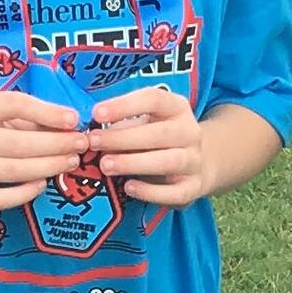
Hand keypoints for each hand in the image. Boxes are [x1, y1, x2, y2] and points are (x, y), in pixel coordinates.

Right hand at [0, 88, 84, 210]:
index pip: (14, 105)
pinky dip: (28, 191)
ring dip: (49, 166)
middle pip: (18, 142)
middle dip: (56, 144)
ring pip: (15, 170)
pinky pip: (4, 197)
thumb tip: (68, 124)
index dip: (47, 112)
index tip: (73, 119)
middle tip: (81, 144)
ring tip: (70, 161)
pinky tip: (43, 182)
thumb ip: (26, 119)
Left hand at [90, 83, 216, 205]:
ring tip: (106, 166)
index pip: (154, 99)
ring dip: (134, 163)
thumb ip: (124, 125)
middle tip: (95, 143)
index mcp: (177, 108)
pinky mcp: (193, 187)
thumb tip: (94, 134)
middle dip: (123, 138)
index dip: (124, 106)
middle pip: (160, 133)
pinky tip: (129, 187)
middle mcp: (190, 133)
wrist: (196, 164)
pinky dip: (151, 192)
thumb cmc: (159, 139)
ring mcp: (194, 161)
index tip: (97, 114)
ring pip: (168, 161)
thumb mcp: (146, 123)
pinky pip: (175, 192)